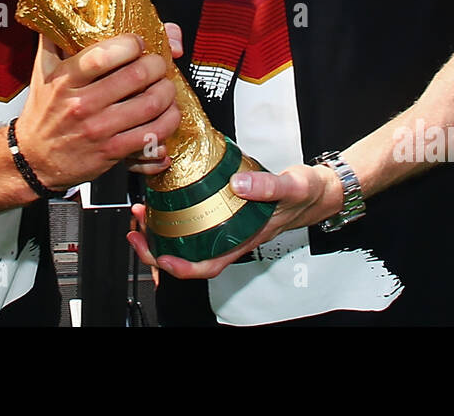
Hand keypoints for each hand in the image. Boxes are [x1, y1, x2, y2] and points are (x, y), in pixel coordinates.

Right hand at [16, 33, 179, 192]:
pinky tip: (168, 113)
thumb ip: (55, 38)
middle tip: (158, 63)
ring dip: (167, 91)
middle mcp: (83, 104)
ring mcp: (99, 129)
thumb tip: (64, 7)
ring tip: (166, 86)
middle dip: (157, 64)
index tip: (138, 42)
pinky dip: (168, 121)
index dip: (132, 44)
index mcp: (66, 80)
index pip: (104, 55)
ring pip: (150, 104)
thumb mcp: (42, 72)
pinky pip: (152, 134)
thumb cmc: (42, 113)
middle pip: (136, 76)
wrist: (34, 158)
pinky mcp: (112, 151)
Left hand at [127, 162, 341, 279]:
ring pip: (188, 239)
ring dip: (162, 230)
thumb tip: (240, 185)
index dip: (182, 267)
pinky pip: (195, 220)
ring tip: (142, 213)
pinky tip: (165, 198)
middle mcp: (231, 237)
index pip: (209, 265)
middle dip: (158, 248)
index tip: (161, 256)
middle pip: (189, 256)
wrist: (317, 190)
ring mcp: (226, 227)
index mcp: (244, 239)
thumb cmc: (306, 194)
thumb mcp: (290, 187)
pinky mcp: (224, 211)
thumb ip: (267, 186)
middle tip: (137, 232)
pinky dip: (175, 213)